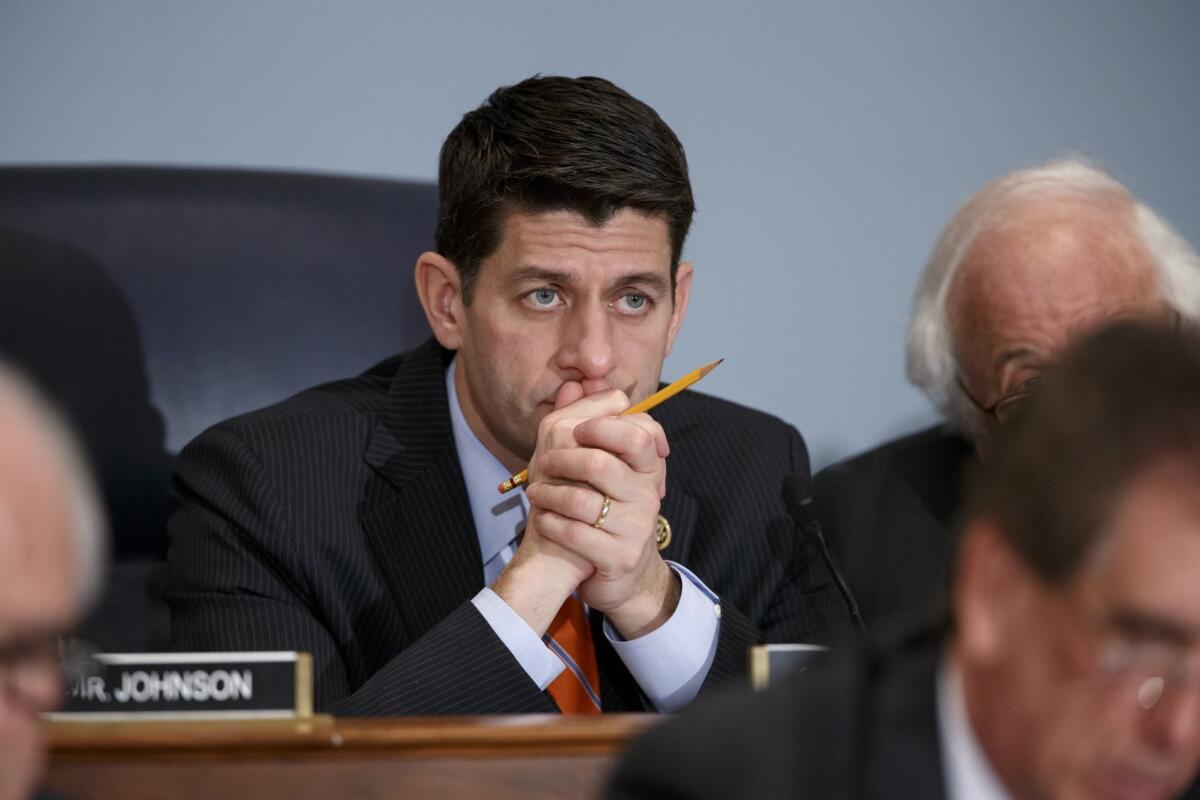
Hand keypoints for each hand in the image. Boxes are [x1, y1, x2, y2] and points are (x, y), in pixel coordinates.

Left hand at [490, 386, 627, 634]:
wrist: (616, 572)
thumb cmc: (603, 508)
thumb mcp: (602, 464)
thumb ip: (589, 421)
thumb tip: (576, 382)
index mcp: (648, 467)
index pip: (638, 434)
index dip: (602, 427)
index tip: (576, 432)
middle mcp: (649, 495)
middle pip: (601, 464)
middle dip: (562, 461)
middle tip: (543, 464)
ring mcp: (637, 528)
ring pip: (582, 501)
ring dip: (549, 495)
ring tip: (536, 493)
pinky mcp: (621, 557)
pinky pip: (575, 534)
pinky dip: (550, 524)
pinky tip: (543, 520)